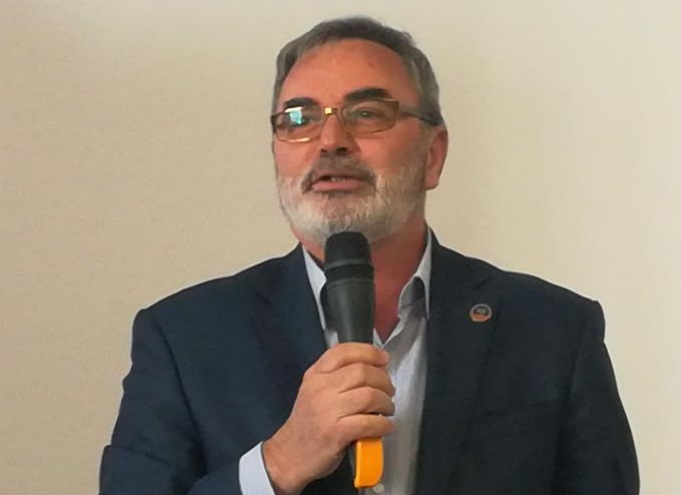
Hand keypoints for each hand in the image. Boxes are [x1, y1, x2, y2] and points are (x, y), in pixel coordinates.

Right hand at [262, 343, 394, 494]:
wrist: (289, 455)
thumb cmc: (308, 424)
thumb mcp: (314, 390)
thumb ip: (337, 376)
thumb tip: (374, 367)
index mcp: (315, 375)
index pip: (344, 351)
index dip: (369, 352)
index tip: (383, 359)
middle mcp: (320, 388)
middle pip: (362, 372)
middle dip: (383, 380)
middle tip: (388, 390)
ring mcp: (328, 410)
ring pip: (370, 395)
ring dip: (386, 402)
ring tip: (387, 409)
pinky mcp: (336, 432)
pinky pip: (370, 422)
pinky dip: (383, 424)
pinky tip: (384, 426)